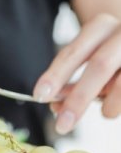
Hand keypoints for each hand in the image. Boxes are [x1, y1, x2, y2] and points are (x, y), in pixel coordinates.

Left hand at [33, 13, 120, 134]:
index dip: (55, 76)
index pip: (72, 53)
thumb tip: (56, 106)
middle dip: (79, 99)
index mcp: (99, 28)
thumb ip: (72, 83)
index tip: (40, 96)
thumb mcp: (90, 63)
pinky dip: (119, 104)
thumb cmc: (112, 57)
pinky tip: (117, 103)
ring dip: (109, 105)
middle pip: (99, 66)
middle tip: (62, 125)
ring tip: (106, 112)